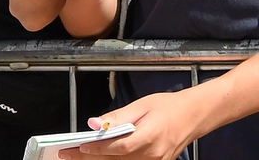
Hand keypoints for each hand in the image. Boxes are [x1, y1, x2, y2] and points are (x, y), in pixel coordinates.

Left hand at [63, 91, 198, 157]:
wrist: (193, 116)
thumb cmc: (167, 107)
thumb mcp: (140, 106)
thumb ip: (117, 117)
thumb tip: (94, 123)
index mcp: (150, 136)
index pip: (120, 147)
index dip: (99, 149)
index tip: (80, 147)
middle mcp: (154, 154)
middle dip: (89, 158)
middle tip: (66, 154)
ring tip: (77, 156)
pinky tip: (99, 158)